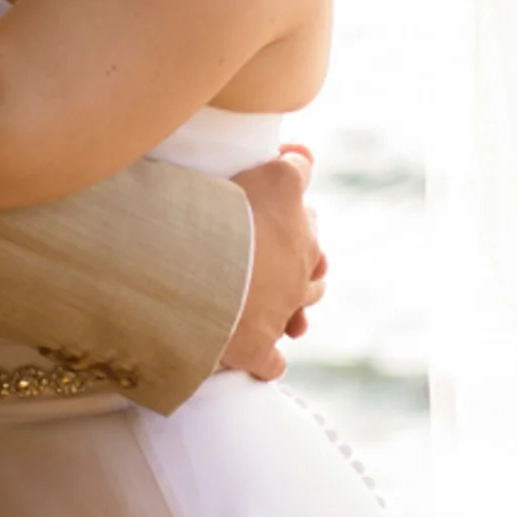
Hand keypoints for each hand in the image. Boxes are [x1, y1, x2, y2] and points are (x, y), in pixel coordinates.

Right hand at [222, 147, 326, 380]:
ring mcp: (280, 313)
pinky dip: (267, 359)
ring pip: (300, 308)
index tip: (274, 205)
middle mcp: (299, 272)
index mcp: (303, 231)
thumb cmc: (229, 217)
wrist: (202, 276)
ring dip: (293, 304)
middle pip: (313, 262)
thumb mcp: (270, 177)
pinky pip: (271, 362)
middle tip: (274, 252)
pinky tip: (259, 356)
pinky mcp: (258, 349)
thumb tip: (304, 153)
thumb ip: (290, 165)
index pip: (308, 213)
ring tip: (280, 300)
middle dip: (298, 256)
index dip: (293, 208)